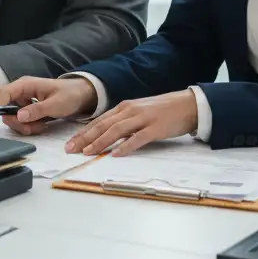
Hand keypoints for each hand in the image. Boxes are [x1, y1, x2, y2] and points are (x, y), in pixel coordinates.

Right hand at [0, 77, 97, 135]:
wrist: (80, 96)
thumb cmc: (69, 95)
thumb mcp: (55, 104)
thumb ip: (37, 110)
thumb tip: (18, 116)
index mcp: (26, 85)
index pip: (4, 93)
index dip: (1, 107)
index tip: (10, 121)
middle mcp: (21, 91)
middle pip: (6, 108)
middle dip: (16, 122)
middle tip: (31, 129)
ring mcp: (24, 100)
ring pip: (13, 117)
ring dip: (24, 126)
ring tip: (41, 126)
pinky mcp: (27, 108)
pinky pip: (21, 120)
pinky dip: (29, 126)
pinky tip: (41, 125)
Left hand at [63, 90, 197, 156]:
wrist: (187, 105)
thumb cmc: (163, 111)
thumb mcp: (139, 112)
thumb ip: (123, 121)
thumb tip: (106, 135)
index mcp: (125, 107)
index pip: (99, 120)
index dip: (83, 132)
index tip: (70, 143)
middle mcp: (130, 111)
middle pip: (104, 125)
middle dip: (85, 138)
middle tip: (71, 149)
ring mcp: (143, 118)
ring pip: (117, 131)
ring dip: (100, 142)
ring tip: (88, 152)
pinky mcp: (155, 128)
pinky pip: (138, 138)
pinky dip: (126, 146)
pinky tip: (116, 153)